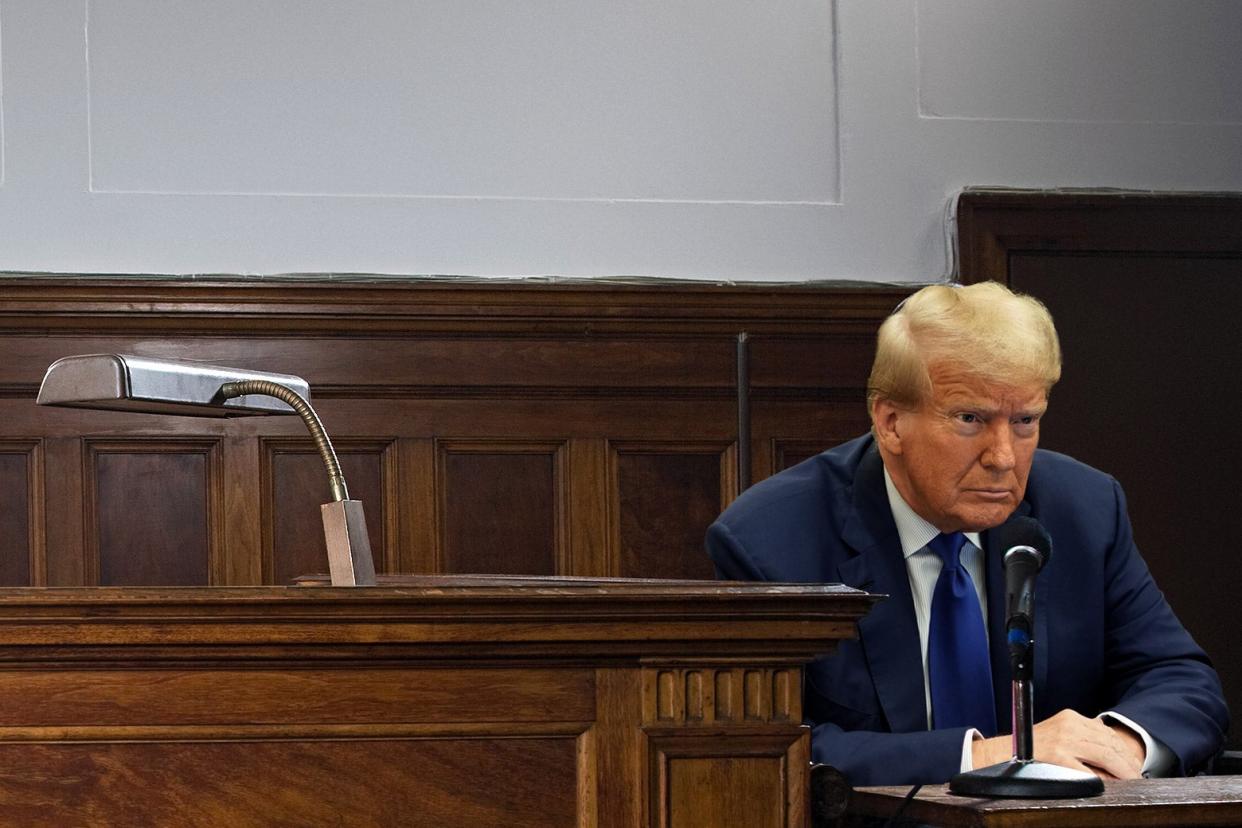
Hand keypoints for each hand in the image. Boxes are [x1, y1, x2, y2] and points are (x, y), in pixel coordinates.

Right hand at [971, 709, 1144, 779]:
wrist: (1002, 754)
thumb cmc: (1031, 748)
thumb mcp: (1058, 734)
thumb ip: (1081, 738)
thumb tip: (1111, 758)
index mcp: (1071, 717)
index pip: (1108, 732)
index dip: (1124, 750)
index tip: (1133, 763)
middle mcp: (1069, 724)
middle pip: (1110, 743)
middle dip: (1127, 762)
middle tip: (1137, 776)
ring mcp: (1064, 740)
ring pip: (1105, 754)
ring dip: (1122, 770)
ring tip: (1130, 781)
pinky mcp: (1058, 756)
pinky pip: (1089, 771)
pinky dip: (1102, 779)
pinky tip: (1108, 785)